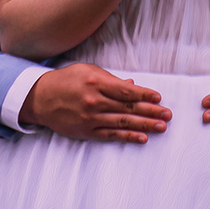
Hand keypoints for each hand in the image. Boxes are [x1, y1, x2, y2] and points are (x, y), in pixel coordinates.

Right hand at [19, 64, 171, 143]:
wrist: (41, 98)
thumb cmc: (66, 80)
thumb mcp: (88, 71)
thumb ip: (110, 79)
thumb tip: (131, 85)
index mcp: (96, 82)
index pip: (126, 90)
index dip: (144, 94)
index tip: (159, 97)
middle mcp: (95, 101)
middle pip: (128, 107)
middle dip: (150, 111)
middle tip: (168, 115)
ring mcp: (91, 118)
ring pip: (123, 122)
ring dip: (144, 125)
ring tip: (161, 127)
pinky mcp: (87, 131)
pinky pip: (111, 135)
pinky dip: (128, 137)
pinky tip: (142, 138)